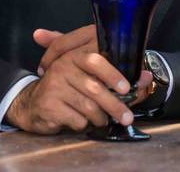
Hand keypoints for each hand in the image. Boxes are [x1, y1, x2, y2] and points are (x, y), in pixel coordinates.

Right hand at [2, 26, 146, 133]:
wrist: (33, 103)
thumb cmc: (67, 87)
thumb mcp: (89, 76)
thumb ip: (119, 75)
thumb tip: (146, 76)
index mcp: (74, 56)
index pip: (95, 60)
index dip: (112, 74)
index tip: (126, 87)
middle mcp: (62, 68)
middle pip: (95, 88)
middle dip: (115, 106)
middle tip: (126, 117)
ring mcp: (54, 86)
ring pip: (88, 107)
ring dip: (100, 118)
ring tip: (103, 120)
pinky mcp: (48, 105)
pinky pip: (76, 119)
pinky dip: (83, 125)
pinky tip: (81, 122)